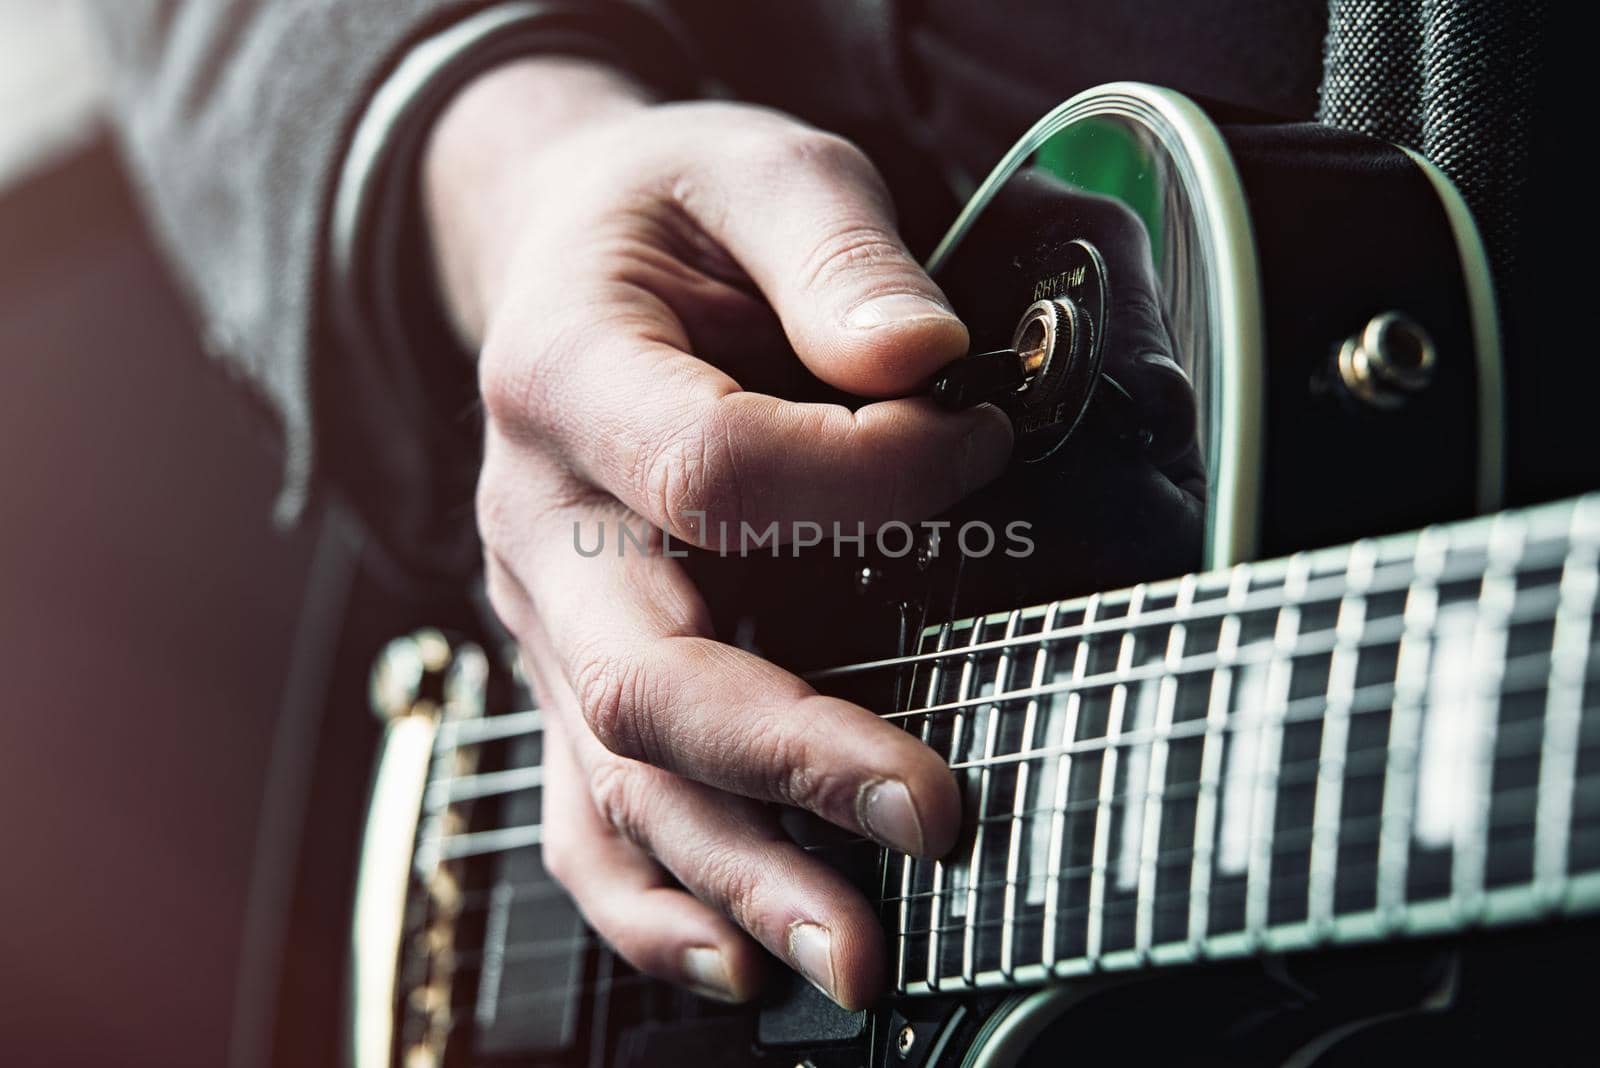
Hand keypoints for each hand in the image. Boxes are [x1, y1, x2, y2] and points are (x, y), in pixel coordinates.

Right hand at [424, 58, 1012, 1007]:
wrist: (567, 250)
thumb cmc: (676, 214)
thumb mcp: (759, 169)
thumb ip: (834, 252)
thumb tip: (927, 361)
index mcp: (565, 375)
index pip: (713, 471)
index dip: (865, 475)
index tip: (976, 445)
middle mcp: (538, 520)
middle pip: (645, 671)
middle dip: (795, 755)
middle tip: (935, 817)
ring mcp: (547, 616)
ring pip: (621, 775)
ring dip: (737, 876)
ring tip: (854, 956)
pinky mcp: (573, 672)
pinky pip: (589, 812)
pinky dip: (653, 904)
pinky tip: (733, 962)